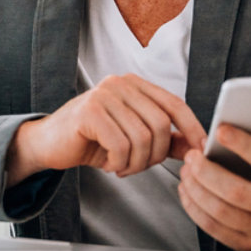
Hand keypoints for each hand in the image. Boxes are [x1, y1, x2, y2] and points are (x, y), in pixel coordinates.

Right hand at [7, 74, 205, 185]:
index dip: (192, 128)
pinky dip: (120, 163)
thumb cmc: (91, 140)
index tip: (201, 150)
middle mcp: (120, 83)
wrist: (49, 144)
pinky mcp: (89, 112)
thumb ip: (164, 140)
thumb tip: (197, 148)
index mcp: (135, 85)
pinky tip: (110, 165)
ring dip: (136, 163)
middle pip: (161, 124)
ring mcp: (103, 95)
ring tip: (123, 167)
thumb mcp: (133, 139)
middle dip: (155, 155)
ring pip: (142, 137)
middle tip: (139, 167)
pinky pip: (120, 145)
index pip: (175, 104)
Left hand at [178, 123, 250, 250]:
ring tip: (187, 171)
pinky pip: (212, 226)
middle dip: (207, 170)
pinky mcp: (245, 245)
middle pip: (236, 190)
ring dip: (196, 188)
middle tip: (192, 155)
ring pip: (220, 210)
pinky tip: (187, 191)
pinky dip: (194, 207)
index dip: (243, 145)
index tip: (221, 131)